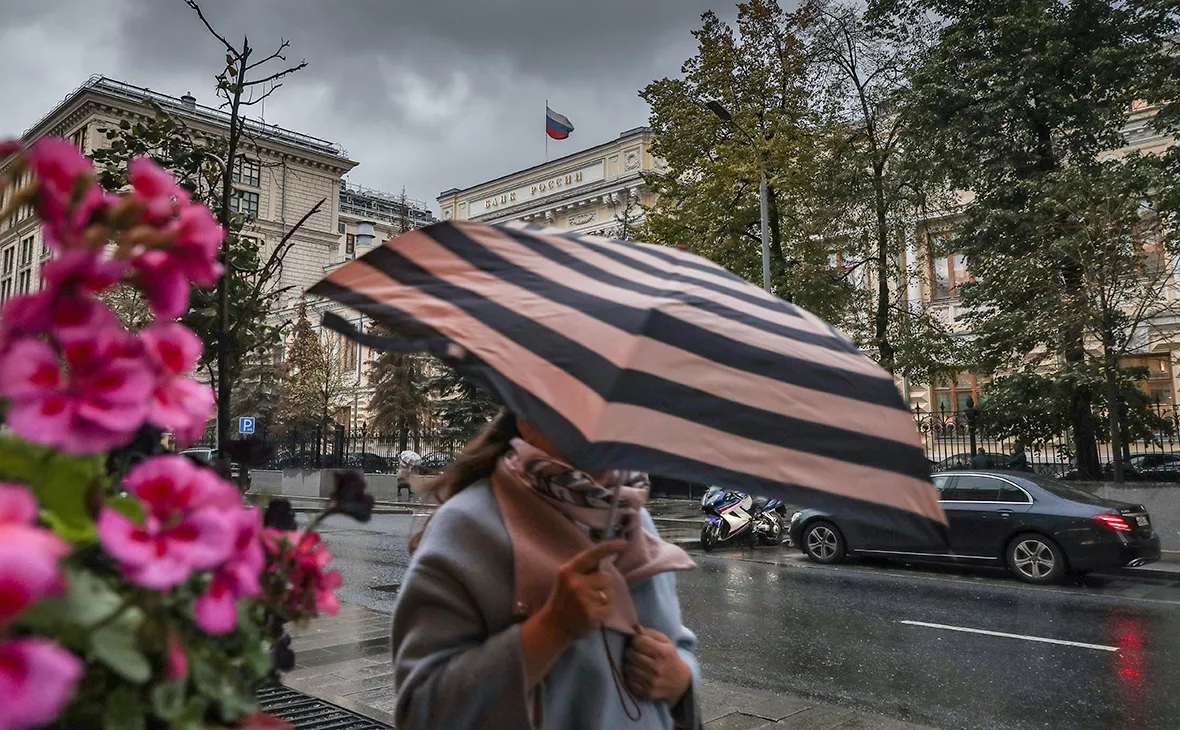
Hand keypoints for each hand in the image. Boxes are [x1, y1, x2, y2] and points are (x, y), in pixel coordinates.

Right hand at [521, 540, 626, 687]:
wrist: (553, 626)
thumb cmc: (563, 599)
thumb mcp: (567, 579)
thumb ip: (584, 569)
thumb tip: (607, 558)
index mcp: (568, 571)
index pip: (592, 555)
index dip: (609, 547)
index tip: (624, 543)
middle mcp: (576, 583)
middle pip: (607, 577)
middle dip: (603, 585)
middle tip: (589, 594)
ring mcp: (584, 600)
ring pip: (610, 593)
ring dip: (605, 599)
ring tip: (590, 605)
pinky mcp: (591, 615)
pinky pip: (610, 608)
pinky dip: (605, 611)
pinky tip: (592, 614)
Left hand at [624, 627, 692, 703]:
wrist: (680, 682)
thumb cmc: (670, 658)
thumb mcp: (666, 642)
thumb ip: (650, 633)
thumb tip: (636, 628)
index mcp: (662, 652)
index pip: (638, 641)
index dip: (635, 640)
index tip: (637, 642)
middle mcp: (657, 667)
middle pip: (631, 654)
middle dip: (630, 651)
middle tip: (633, 652)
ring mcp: (651, 681)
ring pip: (628, 668)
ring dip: (628, 663)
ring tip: (634, 662)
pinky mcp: (647, 692)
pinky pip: (629, 682)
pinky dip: (629, 676)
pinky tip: (635, 673)